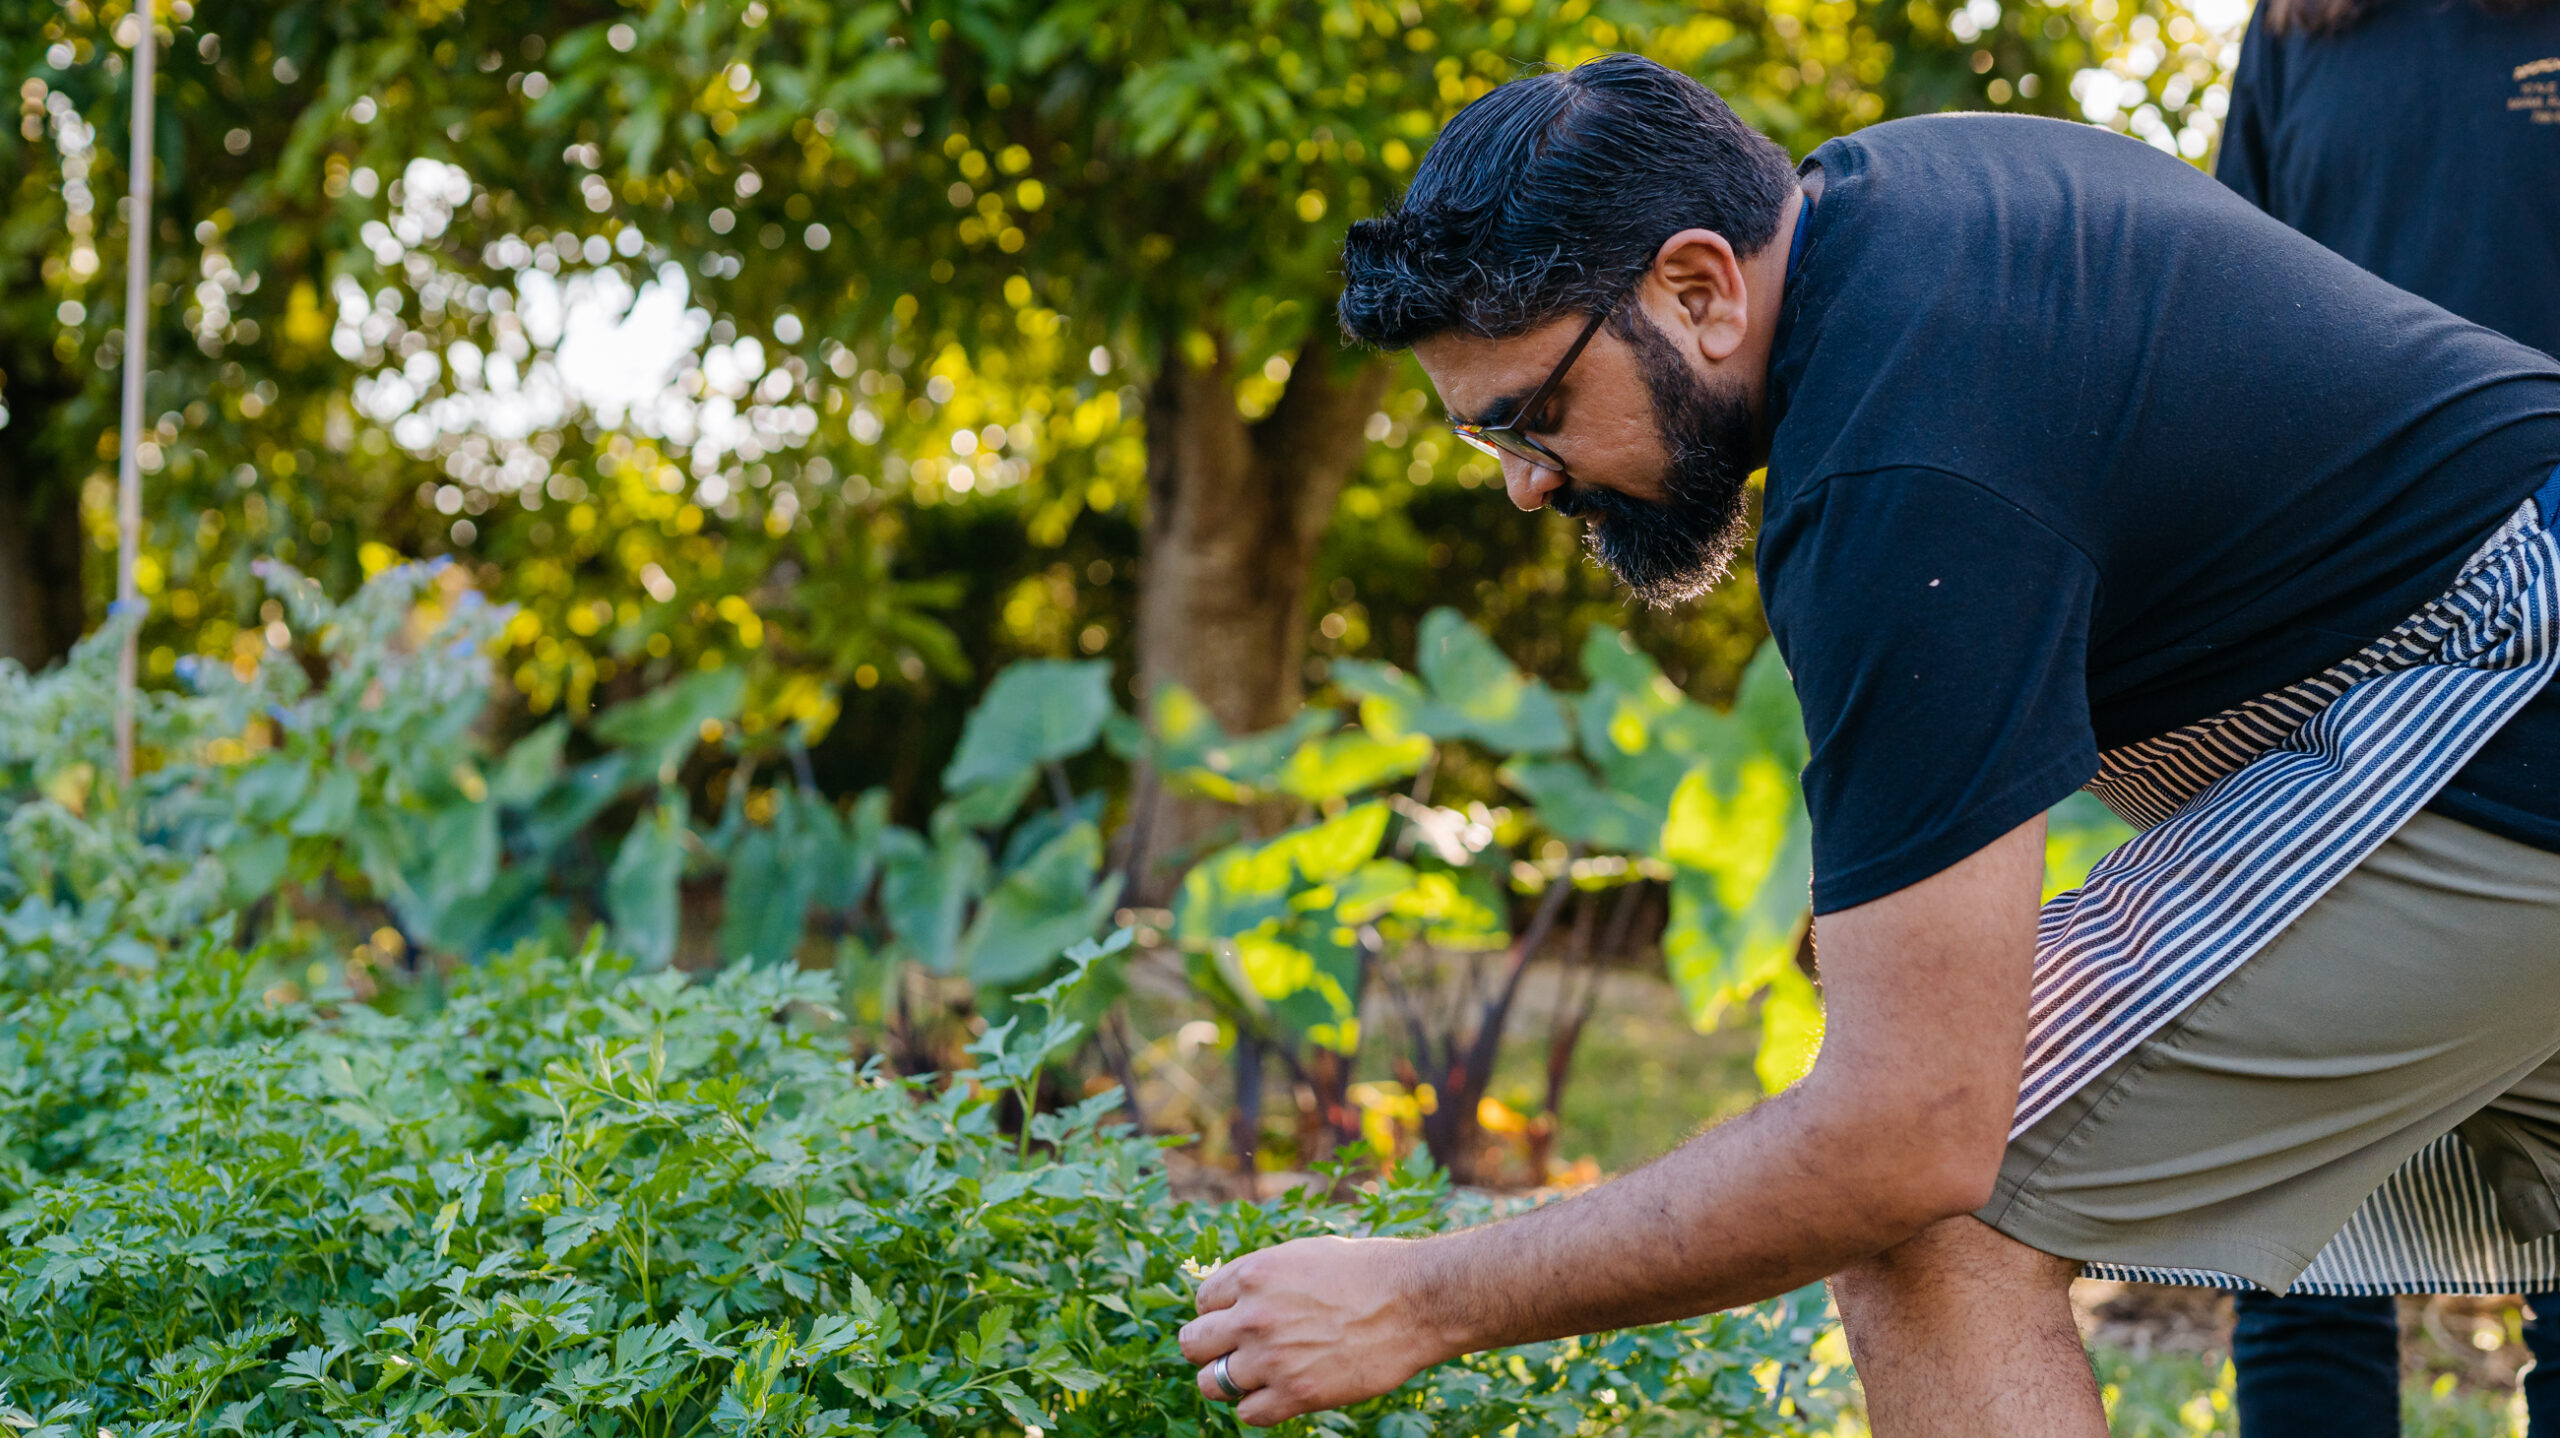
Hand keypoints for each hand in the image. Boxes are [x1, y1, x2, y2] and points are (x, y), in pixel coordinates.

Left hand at [1177, 1235, 1455, 1426]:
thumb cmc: (1366, 1271)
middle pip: (1193, 1344)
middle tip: (1232, 1351)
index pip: (1202, 1301)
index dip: (1218, 1312)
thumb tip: (1236, 1296)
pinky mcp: (1295, 1394)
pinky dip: (1256, 1407)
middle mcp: (1253, 1316)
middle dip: (1208, 1348)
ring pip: (1211, 1384)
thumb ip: (1263, 1277)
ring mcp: (1271, 1358)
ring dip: (1227, 1381)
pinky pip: (1248, 1413)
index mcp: (1253, 1274)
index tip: (1236, 1319)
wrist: (1413, 1302)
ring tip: (1252, 1376)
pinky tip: (1277, 1393)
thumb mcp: (1304, 1254)